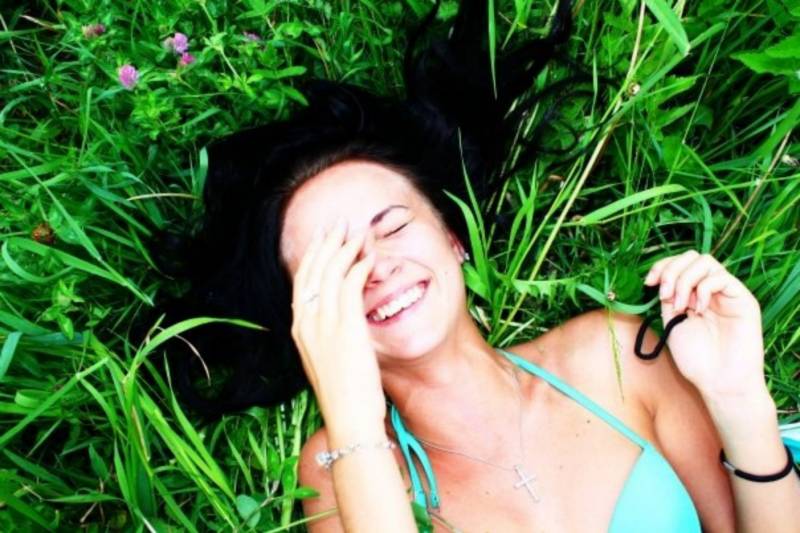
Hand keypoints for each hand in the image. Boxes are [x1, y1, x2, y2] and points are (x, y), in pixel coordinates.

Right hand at [290, 218, 384, 430]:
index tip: (324, 238)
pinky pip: (351, 285)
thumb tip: (340, 318)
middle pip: (313, 270)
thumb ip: (328, 335)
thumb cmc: (344, 394)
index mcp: (299, 329)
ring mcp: (324, 324)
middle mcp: (306, 322)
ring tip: (358, 232)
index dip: (313, 255)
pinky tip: (370, 256)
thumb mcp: (326, 360)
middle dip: (327, 242)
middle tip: (340, 223)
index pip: (302, 281)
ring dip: (346, 247)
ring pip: (332, 272)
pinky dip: (360, 266)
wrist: (348, 419)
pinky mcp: (346, 328)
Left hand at [644, 250, 766, 399]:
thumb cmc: (696, 360)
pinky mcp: (743, 299)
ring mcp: (727, 293)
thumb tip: (660, 278)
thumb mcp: (672, 323)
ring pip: (705, 261)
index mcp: (692, 294)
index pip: (679, 264)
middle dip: (671, 270)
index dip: (661, 266)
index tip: (648, 283)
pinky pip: (720, 277)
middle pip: (691, 256)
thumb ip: (668, 299)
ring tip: (680, 306)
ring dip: (684, 279)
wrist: (719, 383)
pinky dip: (703, 289)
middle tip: (664, 295)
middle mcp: (710, 290)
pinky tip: (698, 310)